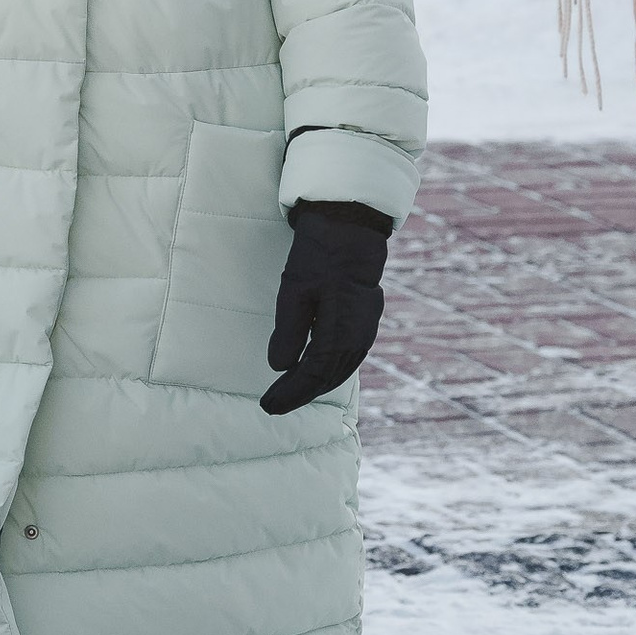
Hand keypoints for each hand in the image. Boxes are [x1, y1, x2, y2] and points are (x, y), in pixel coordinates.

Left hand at [261, 201, 391, 416]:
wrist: (350, 229)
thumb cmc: (319, 256)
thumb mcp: (294, 291)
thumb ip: (289, 332)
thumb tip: (279, 368)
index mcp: (341, 331)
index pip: (312, 375)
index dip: (289, 393)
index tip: (268, 405)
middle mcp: (359, 337)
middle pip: (327, 378)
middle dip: (299, 394)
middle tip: (272, 405)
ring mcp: (367, 330)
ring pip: (339, 371)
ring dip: (314, 385)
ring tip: (288, 394)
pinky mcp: (367, 322)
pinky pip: (348, 358)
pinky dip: (328, 371)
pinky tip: (313, 373)